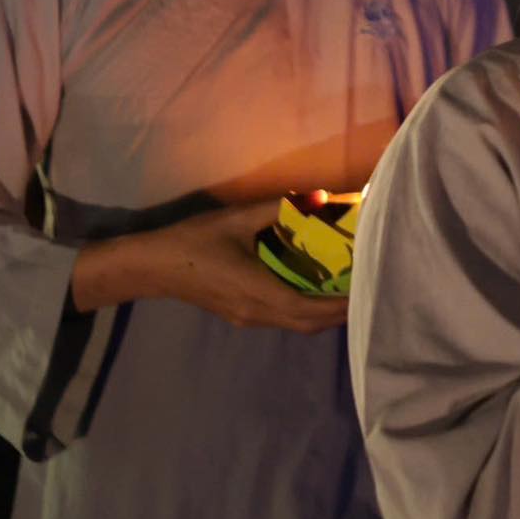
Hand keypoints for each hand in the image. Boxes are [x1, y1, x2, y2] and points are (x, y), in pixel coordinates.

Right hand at [72, 199, 348, 334]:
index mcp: (259, 293)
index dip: (342, 306)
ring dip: (323, 312)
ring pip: (296, 323)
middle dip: (340, 312)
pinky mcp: (241, 314)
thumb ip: (279, 207)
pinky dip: (305, 308)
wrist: (151, 266)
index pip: (312, 310)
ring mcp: (248, 318)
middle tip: (366, 287)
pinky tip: (313, 287)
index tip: (368, 291)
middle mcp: (258, 313)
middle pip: (309, 323)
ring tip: (346, 287)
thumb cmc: (193, 242)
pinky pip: (282, 317)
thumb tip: (320, 195)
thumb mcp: (236, 219)